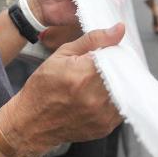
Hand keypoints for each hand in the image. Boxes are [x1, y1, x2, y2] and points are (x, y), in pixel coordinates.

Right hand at [0, 24, 125, 156]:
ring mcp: (101, 114)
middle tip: (106, 67)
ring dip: (118, 85)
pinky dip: (115, 100)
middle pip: (123, 74)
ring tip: (101, 83)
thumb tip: (119, 29)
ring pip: (125, 92)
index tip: (110, 53)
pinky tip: (100, 97)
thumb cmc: (43, 86)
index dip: (115, 53)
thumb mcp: (62, 54)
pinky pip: (121, 109)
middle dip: (118, 68)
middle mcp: (94, 96)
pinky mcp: (105, 127)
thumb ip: (93, 40)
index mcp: (83, 74)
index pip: (116, 57)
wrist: (32, 122)